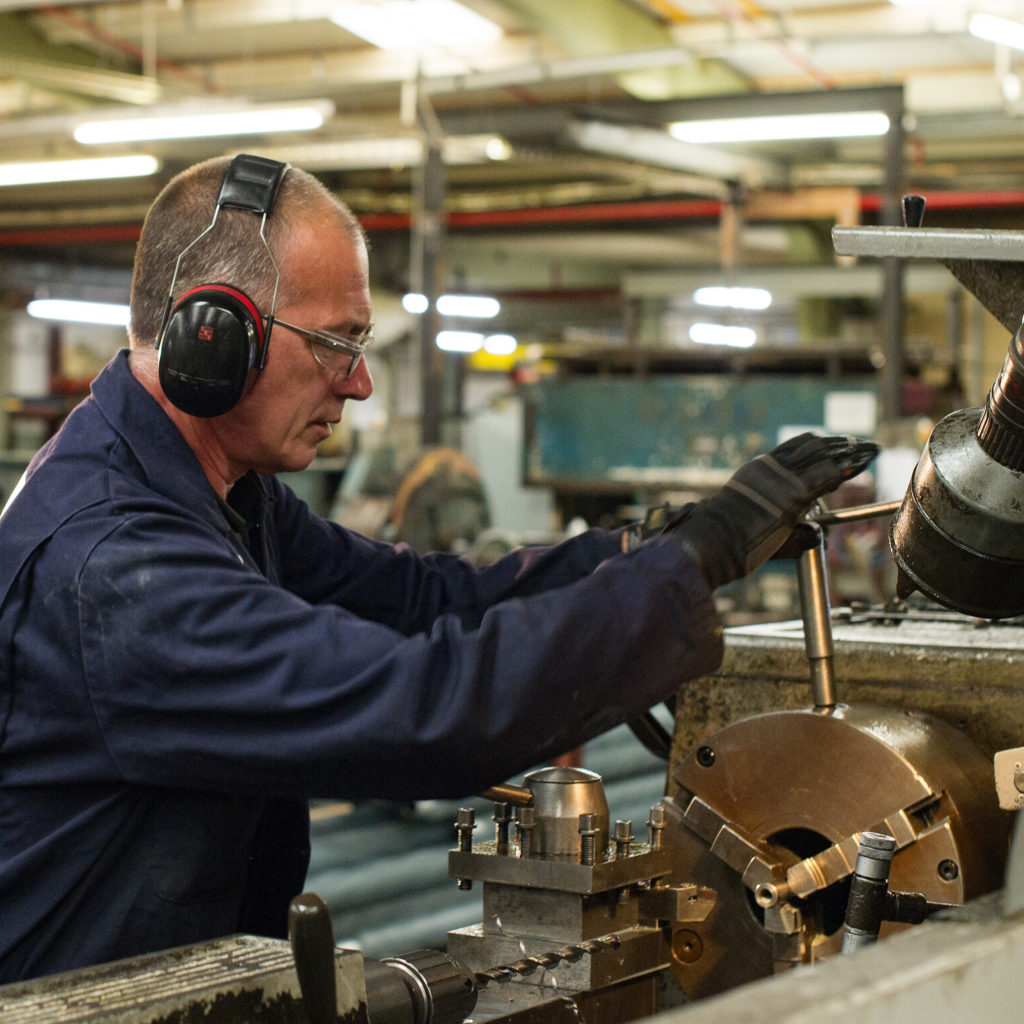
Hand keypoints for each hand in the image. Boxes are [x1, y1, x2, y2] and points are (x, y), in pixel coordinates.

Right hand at [664, 433, 878, 588]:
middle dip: (841, 445)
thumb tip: (818, 535)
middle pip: (813, 446)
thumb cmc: (728, 541)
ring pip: (823, 455)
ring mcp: (783, 480)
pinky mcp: (794, 495)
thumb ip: (792, 531)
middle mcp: (771, 468)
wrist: (711, 542)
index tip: (840, 446)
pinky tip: (863, 461)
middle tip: (862, 447)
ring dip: (849, 452)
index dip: (821, 445)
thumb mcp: (759, 526)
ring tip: (868, 450)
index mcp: (759, 470)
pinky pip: (828, 475)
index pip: (795, 448)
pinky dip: (847, 467)